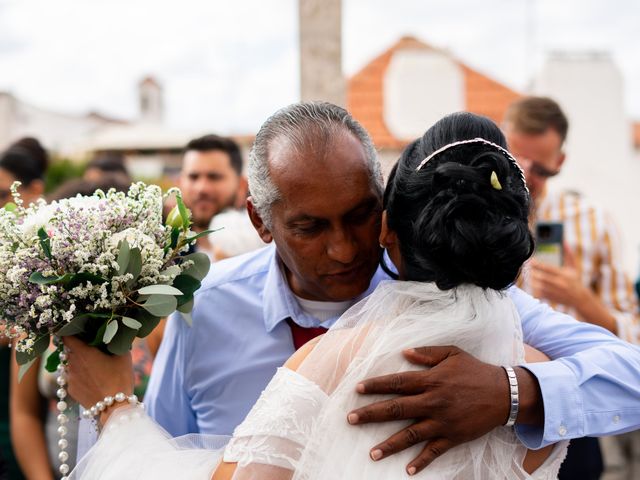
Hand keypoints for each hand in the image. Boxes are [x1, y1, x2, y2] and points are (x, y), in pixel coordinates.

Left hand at [63, 336, 133, 422]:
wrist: (114, 407)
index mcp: (83, 352)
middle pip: (69, 350)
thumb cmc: (120, 378)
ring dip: (78, 363)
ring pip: (70, 365)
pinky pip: (72, 378)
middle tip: (91, 348)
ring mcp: (69, 378)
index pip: (66, 336)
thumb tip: (114, 333)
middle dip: (77, 347)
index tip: (76, 329)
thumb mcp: (123, 355)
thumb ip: (115, 342)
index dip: (70, 331)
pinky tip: (92, 380)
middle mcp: (72, 364)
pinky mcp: (71, 390)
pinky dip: (79, 376)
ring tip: (93, 367)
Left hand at [347, 346, 542, 475]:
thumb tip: (404, 353)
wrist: (504, 393)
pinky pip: (435, 451)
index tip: (357, 389)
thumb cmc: (475, 370)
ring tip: (372, 453)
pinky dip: (422, 461)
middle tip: (351, 419)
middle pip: (396, 409)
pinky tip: (408, 470)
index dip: (376, 386)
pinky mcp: (453, 436)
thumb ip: (427, 353)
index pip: (397, 383)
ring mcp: (442, 421)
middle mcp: (433, 401)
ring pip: (411, 434)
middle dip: (371, 414)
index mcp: (430, 380)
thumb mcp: (452, 353)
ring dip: (390, 444)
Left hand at [529, 245, 616, 332]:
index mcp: (564, 275)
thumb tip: (565, 242)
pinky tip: (528, 283)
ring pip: (537, 286)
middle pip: (541, 277)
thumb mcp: (574, 268)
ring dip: (530, 280)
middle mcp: (559, 283)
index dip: (537, 264)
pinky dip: (532, 288)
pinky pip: (538, 293)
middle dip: (531, 271)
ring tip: (526, 274)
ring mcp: (554, 292)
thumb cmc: (575, 281)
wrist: (580, 299)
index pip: (548, 268)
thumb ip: (568, 255)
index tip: (530, 260)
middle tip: (525, 266)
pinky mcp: (550, 298)